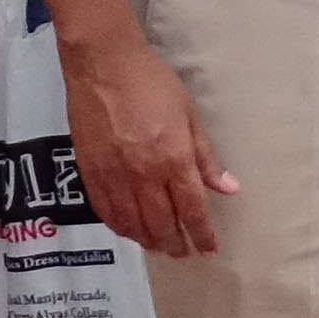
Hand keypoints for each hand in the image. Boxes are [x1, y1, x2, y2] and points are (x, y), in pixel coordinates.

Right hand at [65, 12, 234, 258]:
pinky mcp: (89, 172)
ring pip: (132, 225)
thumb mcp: (189, 115)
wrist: (103, 65)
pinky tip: (129, 229)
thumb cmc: (151, 83)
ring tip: (159, 245)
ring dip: (148, 241)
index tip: (209, 249)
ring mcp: (113, 176)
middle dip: (176, 244)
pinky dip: (120, 227)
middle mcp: (143, 174)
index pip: (192, 210)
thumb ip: (206, 157)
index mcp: (173, 159)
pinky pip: (105, 212)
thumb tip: (229, 188)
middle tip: (184, 252)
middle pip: (162, 224)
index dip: (202, 234)